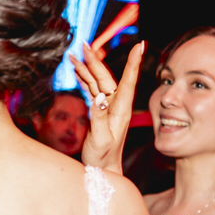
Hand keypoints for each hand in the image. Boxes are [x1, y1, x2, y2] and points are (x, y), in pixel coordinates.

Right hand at [74, 41, 144, 173]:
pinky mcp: (98, 111)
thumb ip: (99, 118)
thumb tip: (98, 97)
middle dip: (95, 60)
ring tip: (74, 56)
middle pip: (106, 77)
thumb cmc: (103, 157)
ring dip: (86, 68)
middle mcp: (116, 104)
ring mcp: (107, 107)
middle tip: (84, 45)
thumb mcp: (101, 139)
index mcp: (121, 109)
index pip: (128, 80)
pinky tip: (77, 72)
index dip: (133, 62)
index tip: (139, 45)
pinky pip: (90, 90)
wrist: (103, 169)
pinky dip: (83, 80)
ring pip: (96, 82)